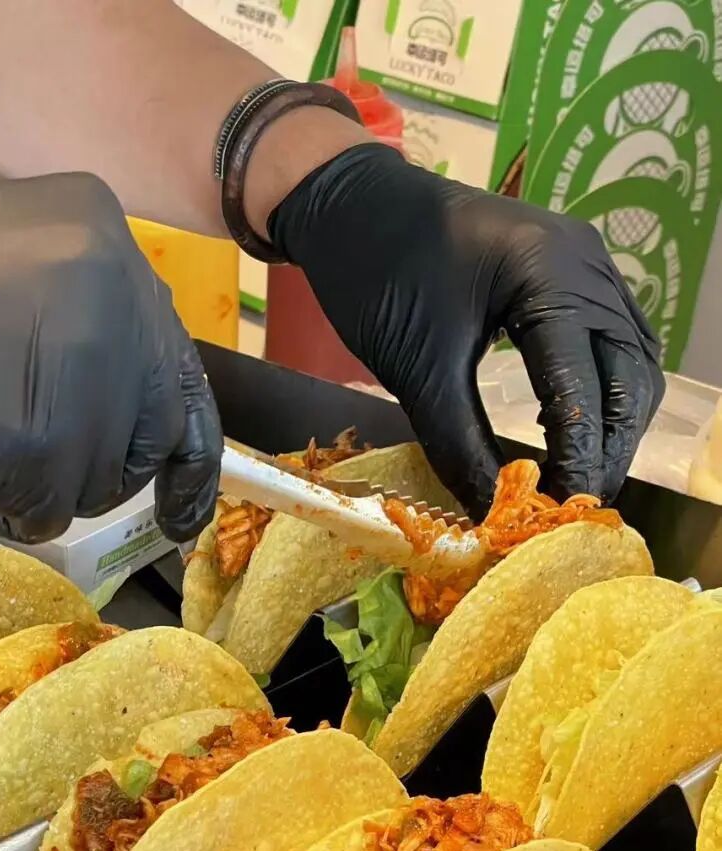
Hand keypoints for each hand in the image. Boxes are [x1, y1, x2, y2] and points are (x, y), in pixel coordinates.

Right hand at [0, 175, 220, 542]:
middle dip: (104, 464)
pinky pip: (49, 512)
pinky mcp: (46, 438)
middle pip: (154, 425)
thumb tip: (119, 396)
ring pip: (102, 477)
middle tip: (40, 464)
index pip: (174, 358)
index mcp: (104, 235)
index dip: (180, 437)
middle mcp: (115, 290)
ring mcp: (87, 367)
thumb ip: (72, 313)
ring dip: (39, 484)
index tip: (185, 494)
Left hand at [269, 144, 663, 516]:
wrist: (353, 204)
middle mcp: (587, 263)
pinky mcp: (574, 274)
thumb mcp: (417, 370)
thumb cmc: (378, 275)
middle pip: (629, 373)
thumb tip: (490, 513)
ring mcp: (588, 264)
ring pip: (631, 359)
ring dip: (612, 423)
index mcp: (549, 274)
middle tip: (579, 505)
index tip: (561, 510)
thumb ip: (459, 445)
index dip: (579, 454)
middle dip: (609, 445)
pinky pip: (611, 341)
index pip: (586, 382)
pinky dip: (601, 393)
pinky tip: (571, 433)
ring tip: (578, 478)